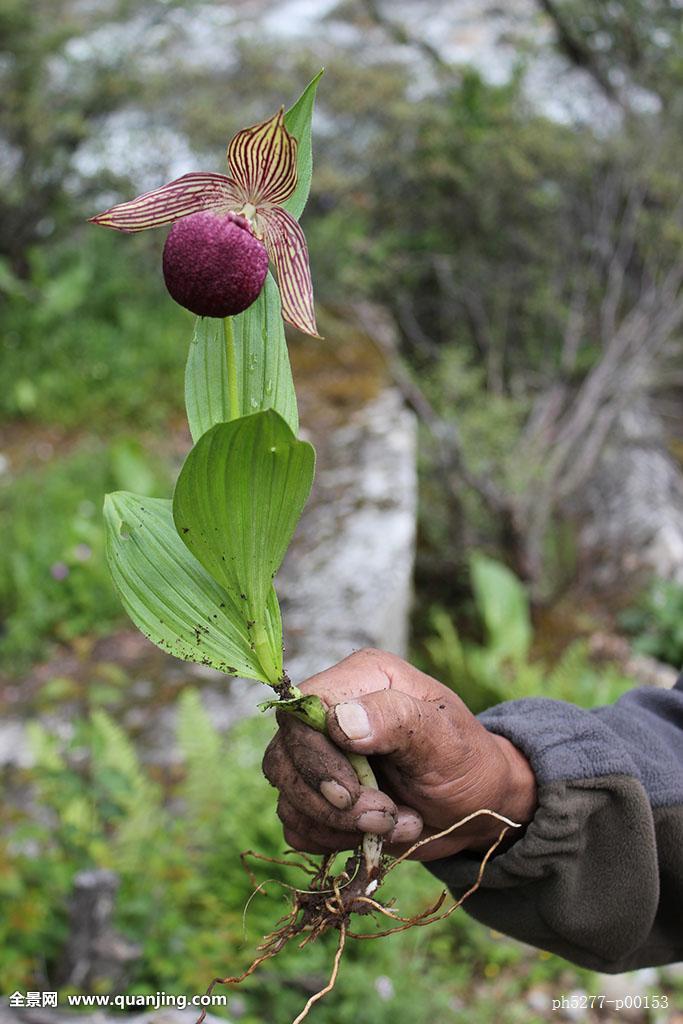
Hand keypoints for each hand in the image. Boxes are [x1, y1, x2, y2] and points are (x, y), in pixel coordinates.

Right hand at [262, 648, 536, 860]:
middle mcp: (331, 711)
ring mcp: (319, 755)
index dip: (315, 759)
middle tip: (386, 815)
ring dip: (339, 825)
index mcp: (360, 679)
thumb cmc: (466, 762)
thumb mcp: (445, 737)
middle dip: (333, 802)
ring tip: (394, 821)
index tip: (353, 794)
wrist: (477, 808)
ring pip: (287, 796)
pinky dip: (334, 840)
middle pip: (285, 757)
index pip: (300, 713)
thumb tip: (340, 721)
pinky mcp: (318, 796)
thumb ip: (396, 719)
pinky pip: (297, 826)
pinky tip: (376, 833)